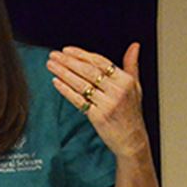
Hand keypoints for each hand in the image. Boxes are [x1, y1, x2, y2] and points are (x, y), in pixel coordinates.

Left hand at [47, 43, 150, 158]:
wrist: (132, 140)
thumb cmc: (132, 114)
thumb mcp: (136, 87)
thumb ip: (132, 65)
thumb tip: (134, 46)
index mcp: (125, 81)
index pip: (100, 62)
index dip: (82, 55)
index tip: (67, 50)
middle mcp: (117, 91)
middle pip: (88, 71)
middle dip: (68, 61)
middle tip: (54, 55)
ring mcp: (107, 104)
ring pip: (81, 84)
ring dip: (63, 73)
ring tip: (51, 65)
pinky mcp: (97, 117)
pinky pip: (78, 100)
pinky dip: (66, 90)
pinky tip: (56, 82)